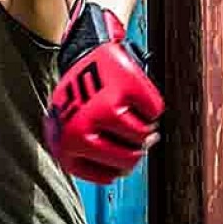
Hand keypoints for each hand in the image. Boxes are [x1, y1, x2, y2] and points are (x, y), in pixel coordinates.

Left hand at [43, 0, 164, 184]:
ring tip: (130, 110)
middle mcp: (84, 129)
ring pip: (144, 135)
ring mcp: (105, 108)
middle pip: (130, 159)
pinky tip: (134, 93)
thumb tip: (135, 158)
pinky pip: (155, 110)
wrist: (84, 48)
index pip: (107, 175)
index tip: (118, 152)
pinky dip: (151, 103)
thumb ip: (96, 151)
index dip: (119, 166)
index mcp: (67, 144)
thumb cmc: (83, 92)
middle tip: (131, 131)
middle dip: (136, 147)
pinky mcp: (125, 88)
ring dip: (143, 124)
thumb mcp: (75, 127)